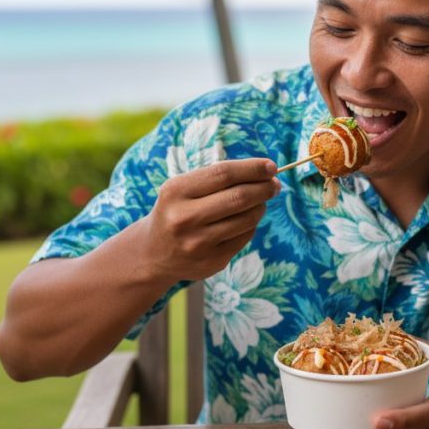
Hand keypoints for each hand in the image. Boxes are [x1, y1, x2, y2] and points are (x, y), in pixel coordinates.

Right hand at [137, 158, 279, 282]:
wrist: (153, 253)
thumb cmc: (176, 210)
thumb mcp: (183, 188)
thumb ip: (218, 178)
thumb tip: (266, 173)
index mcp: (176, 191)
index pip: (223, 174)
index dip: (252, 169)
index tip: (271, 166)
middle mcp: (184, 218)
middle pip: (239, 197)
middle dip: (264, 188)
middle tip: (275, 184)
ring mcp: (198, 243)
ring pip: (247, 219)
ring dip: (260, 206)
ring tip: (260, 201)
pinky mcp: (211, 262)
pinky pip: (244, 237)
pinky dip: (251, 225)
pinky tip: (245, 220)